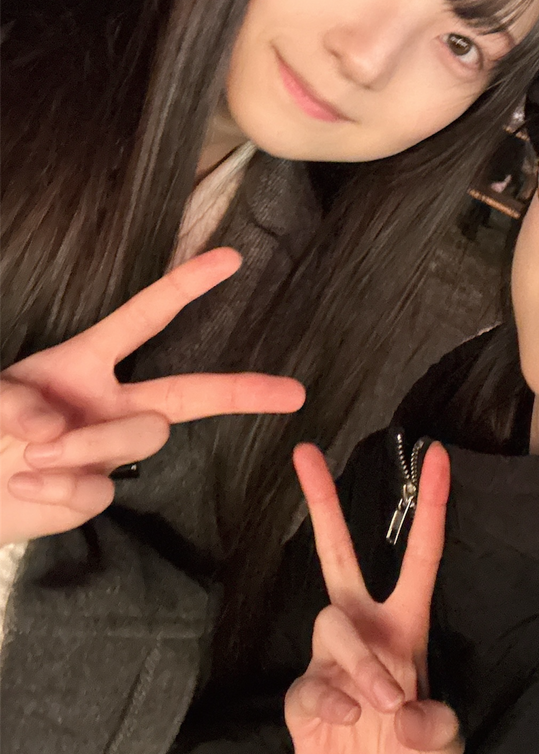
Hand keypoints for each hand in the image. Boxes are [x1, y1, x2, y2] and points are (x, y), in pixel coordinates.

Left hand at [0, 248, 304, 543]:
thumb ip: (13, 403)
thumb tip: (55, 426)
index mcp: (85, 362)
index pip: (145, 317)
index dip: (187, 285)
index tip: (230, 259)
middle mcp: (109, 402)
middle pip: (191, 393)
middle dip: (246, 390)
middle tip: (294, 392)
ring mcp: (106, 451)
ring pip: (144, 438)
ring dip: (90, 446)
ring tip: (34, 458)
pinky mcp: (95, 494)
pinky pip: (100, 493)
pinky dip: (58, 490)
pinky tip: (26, 487)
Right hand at [287, 441, 461, 753]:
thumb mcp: (441, 744)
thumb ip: (435, 725)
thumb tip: (405, 706)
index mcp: (405, 626)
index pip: (420, 555)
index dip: (430, 504)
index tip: (436, 454)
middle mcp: (363, 630)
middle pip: (337, 554)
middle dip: (322, 503)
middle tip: (306, 452)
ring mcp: (329, 660)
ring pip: (333, 624)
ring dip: (361, 663)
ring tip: (383, 703)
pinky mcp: (302, 696)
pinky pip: (310, 682)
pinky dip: (333, 701)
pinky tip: (350, 721)